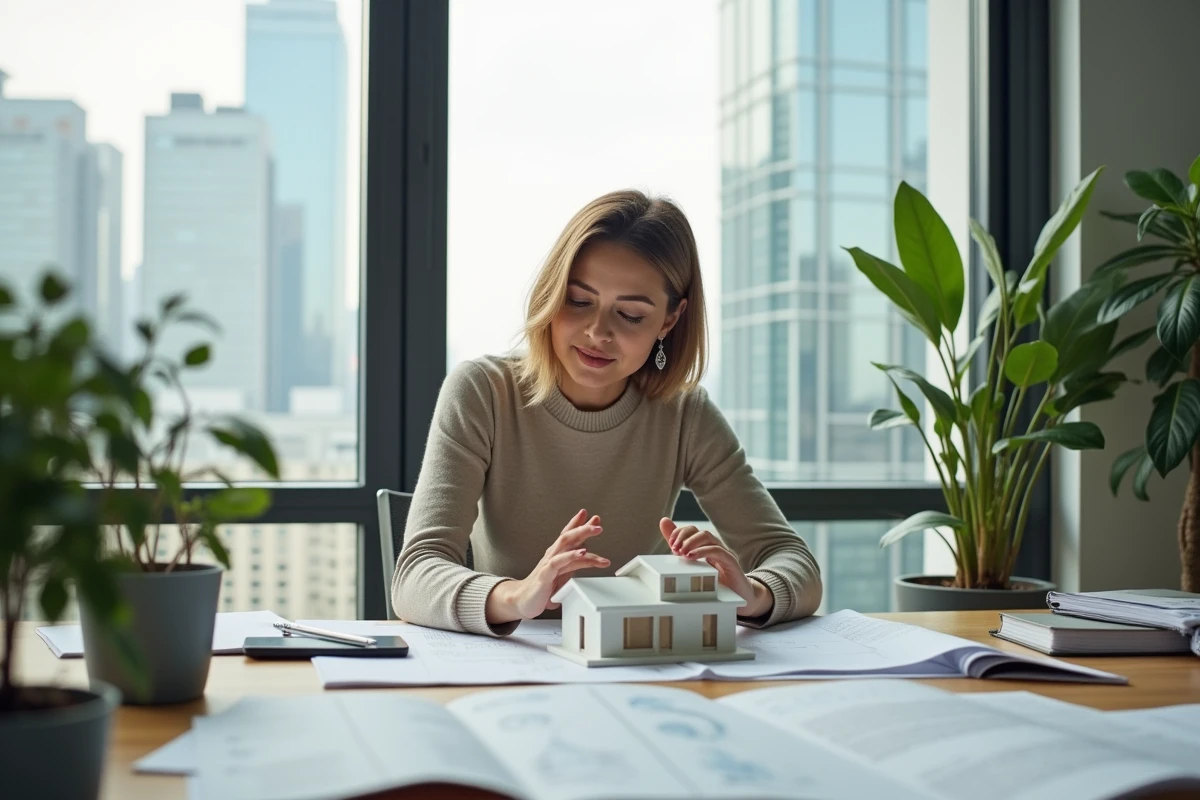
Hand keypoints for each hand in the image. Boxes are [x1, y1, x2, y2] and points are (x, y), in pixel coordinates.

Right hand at [486, 509, 609, 623]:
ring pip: (565, 543)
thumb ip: (574, 564)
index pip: (568, 535)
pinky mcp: (545, 574)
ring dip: (581, 535)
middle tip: (598, 524)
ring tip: (595, 530)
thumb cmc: (543, 588)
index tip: (594, 518)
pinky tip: (581, 552)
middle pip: (568, 535)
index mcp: (557, 554)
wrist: (523, 601)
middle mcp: (552, 555)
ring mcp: (548, 563)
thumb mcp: (563, 574)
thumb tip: (590, 557)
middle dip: (584, 527)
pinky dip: (570, 555)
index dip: (580, 525)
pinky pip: (558, 562)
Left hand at [659, 518, 773, 617]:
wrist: (740, 598)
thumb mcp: (695, 568)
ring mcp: (723, 553)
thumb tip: (664, 524)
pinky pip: (717, 551)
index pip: (691, 530)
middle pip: (697, 531)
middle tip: (674, 548)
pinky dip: (703, 551)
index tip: (670, 544)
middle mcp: (714, 547)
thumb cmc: (717, 583)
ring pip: (707, 536)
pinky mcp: (730, 561)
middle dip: (683, 536)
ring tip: (682, 552)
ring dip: (691, 542)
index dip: (679, 533)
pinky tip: (691, 556)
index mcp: (705, 547)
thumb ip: (680, 547)